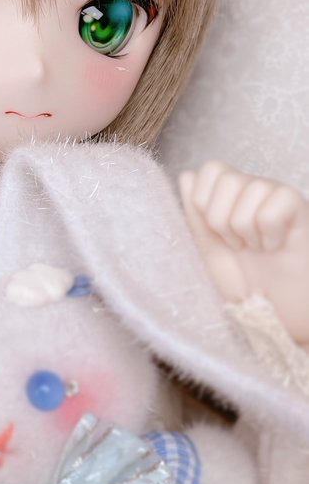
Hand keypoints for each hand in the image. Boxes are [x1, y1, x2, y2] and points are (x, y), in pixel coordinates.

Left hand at [179, 160, 308, 349]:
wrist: (275, 314)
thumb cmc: (246, 282)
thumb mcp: (209, 248)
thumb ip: (195, 213)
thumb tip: (186, 175)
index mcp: (232, 196)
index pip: (211, 169)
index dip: (204, 202)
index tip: (216, 233)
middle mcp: (256, 190)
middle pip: (227, 178)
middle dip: (222, 221)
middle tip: (239, 245)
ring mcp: (278, 198)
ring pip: (251, 189)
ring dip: (247, 231)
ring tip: (258, 248)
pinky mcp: (300, 209)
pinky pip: (274, 207)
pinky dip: (269, 235)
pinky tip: (275, 246)